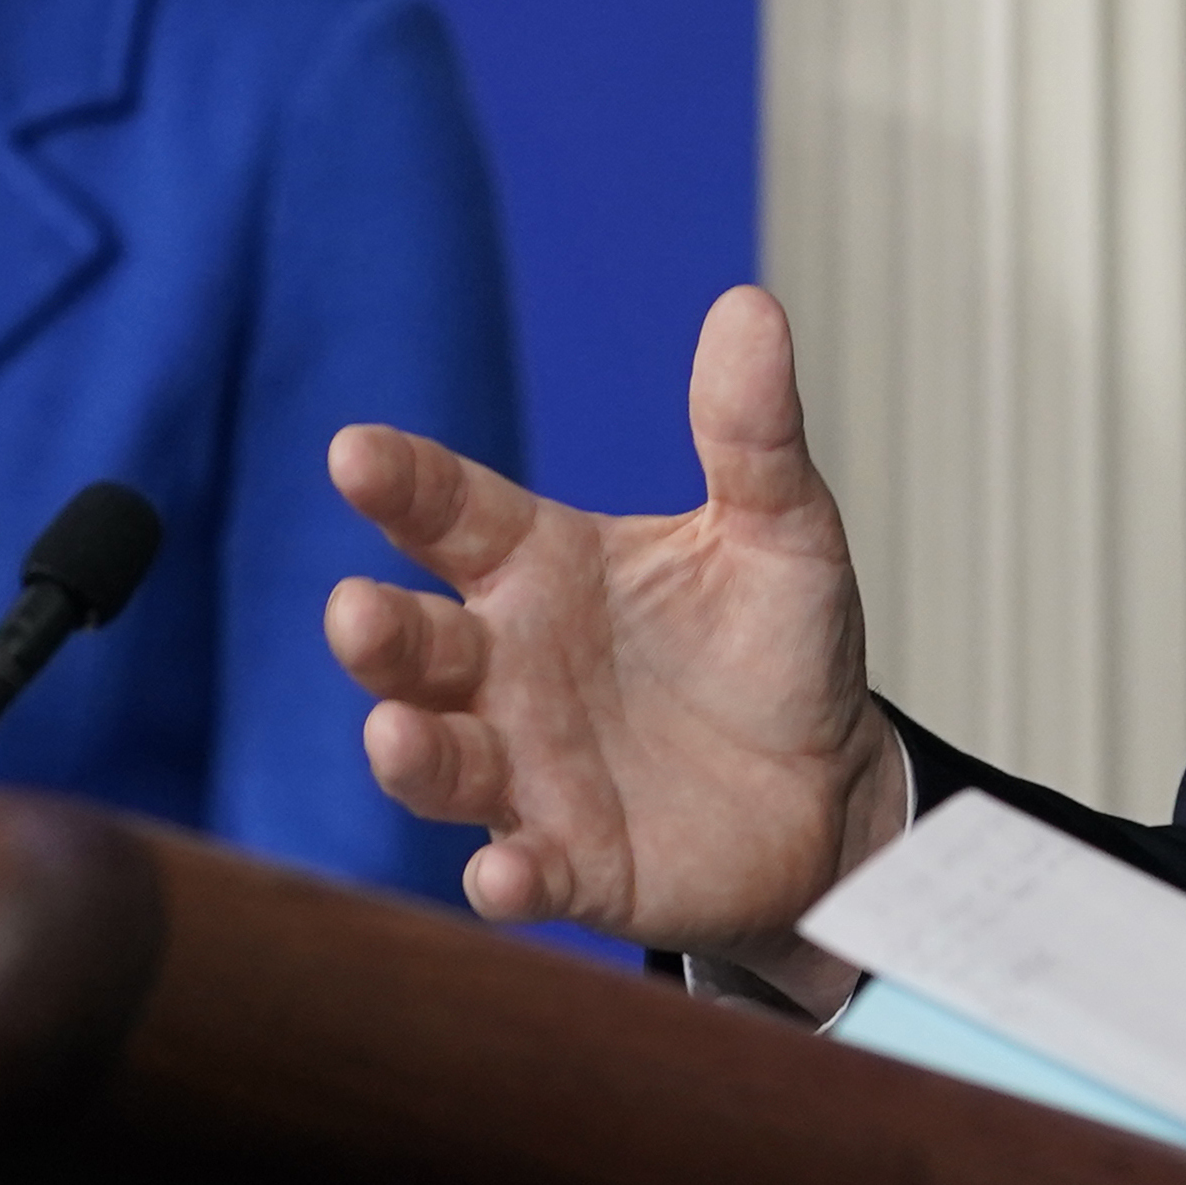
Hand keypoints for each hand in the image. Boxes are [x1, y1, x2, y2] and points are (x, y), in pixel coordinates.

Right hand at [326, 283, 908, 1000]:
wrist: (831, 792)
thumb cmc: (778, 648)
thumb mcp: (780, 531)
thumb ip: (750, 433)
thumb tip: (751, 306)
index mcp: (540, 565)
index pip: (448, 512)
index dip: (400, 484)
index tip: (354, 453)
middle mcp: (507, 666)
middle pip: (415, 643)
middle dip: (376, 632)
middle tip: (354, 612)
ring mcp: (528, 770)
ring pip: (439, 760)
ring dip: (409, 752)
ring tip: (395, 735)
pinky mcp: (572, 865)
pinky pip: (523, 870)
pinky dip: (506, 878)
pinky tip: (504, 875)